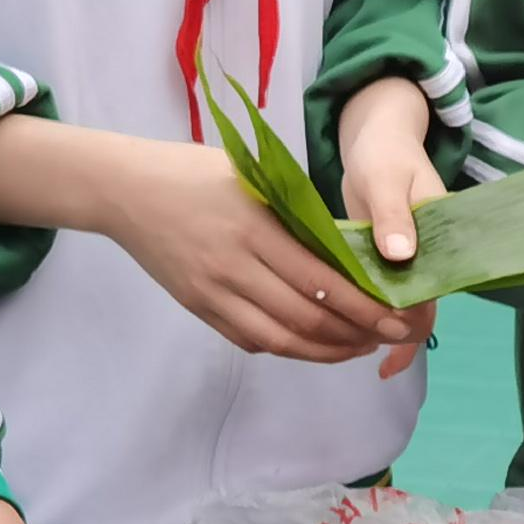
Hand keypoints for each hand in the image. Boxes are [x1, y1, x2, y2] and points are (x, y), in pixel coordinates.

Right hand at [112, 137, 422, 363]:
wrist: (125, 191)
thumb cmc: (194, 173)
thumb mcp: (252, 180)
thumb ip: (295, 216)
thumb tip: (350, 252)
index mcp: (255, 227)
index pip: (321, 281)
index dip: (364, 307)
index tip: (398, 314)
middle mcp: (234, 266)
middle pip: (306, 319)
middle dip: (357, 333)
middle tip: (390, 335)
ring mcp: (213, 293)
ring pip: (281, 340)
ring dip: (326, 350)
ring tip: (359, 346)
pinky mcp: (198, 308)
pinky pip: (250, 340)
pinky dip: (288, 347)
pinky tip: (314, 343)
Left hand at [334, 77, 450, 381]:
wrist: (378, 139)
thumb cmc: (386, 154)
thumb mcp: (387, 177)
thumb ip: (393, 214)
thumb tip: (400, 254)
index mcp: (441, 240)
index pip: (433, 290)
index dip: (411, 318)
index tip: (385, 339)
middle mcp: (428, 260)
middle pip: (418, 311)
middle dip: (394, 337)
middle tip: (363, 352)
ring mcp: (405, 266)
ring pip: (400, 313)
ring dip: (380, 335)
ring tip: (352, 353)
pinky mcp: (382, 266)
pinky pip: (382, 302)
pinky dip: (373, 324)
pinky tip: (363, 353)